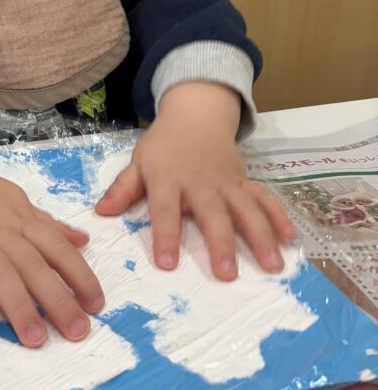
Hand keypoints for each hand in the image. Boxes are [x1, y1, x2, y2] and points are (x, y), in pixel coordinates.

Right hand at [0, 161, 104, 346]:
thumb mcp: (19, 203)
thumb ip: (49, 226)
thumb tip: (84, 241)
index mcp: (23, 221)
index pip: (57, 248)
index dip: (79, 275)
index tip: (96, 305)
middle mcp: (1, 231)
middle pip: (32, 265)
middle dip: (57, 299)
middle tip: (76, 332)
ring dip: (19, 306)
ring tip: (35, 338)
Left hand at [95, 82, 294, 278]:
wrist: (195, 115)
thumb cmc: (163, 146)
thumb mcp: (138, 161)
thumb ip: (122, 189)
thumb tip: (99, 213)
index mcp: (168, 179)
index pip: (165, 209)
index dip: (165, 235)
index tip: (167, 264)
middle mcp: (200, 182)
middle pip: (212, 214)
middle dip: (221, 243)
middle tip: (227, 274)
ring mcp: (227, 183)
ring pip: (246, 209)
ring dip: (260, 236)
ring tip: (273, 266)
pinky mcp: (245, 182)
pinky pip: (265, 198)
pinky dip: (279, 216)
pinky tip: (291, 239)